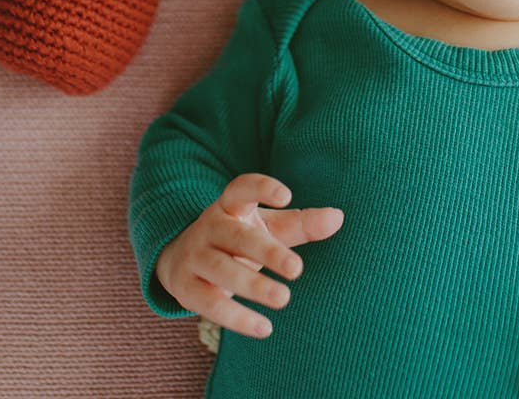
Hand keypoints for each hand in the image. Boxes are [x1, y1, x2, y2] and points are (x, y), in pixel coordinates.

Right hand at [154, 172, 343, 339]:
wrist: (180, 258)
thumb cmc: (239, 239)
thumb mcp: (267, 228)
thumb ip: (301, 224)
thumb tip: (338, 217)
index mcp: (231, 206)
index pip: (241, 188)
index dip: (262, 188)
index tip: (286, 197)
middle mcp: (210, 227)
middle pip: (237, 237)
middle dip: (266, 252)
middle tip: (297, 269)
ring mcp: (194, 256)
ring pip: (222, 270)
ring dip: (253, 286)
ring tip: (284, 299)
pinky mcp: (185, 287)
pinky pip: (210, 304)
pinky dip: (237, 318)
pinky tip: (264, 329)